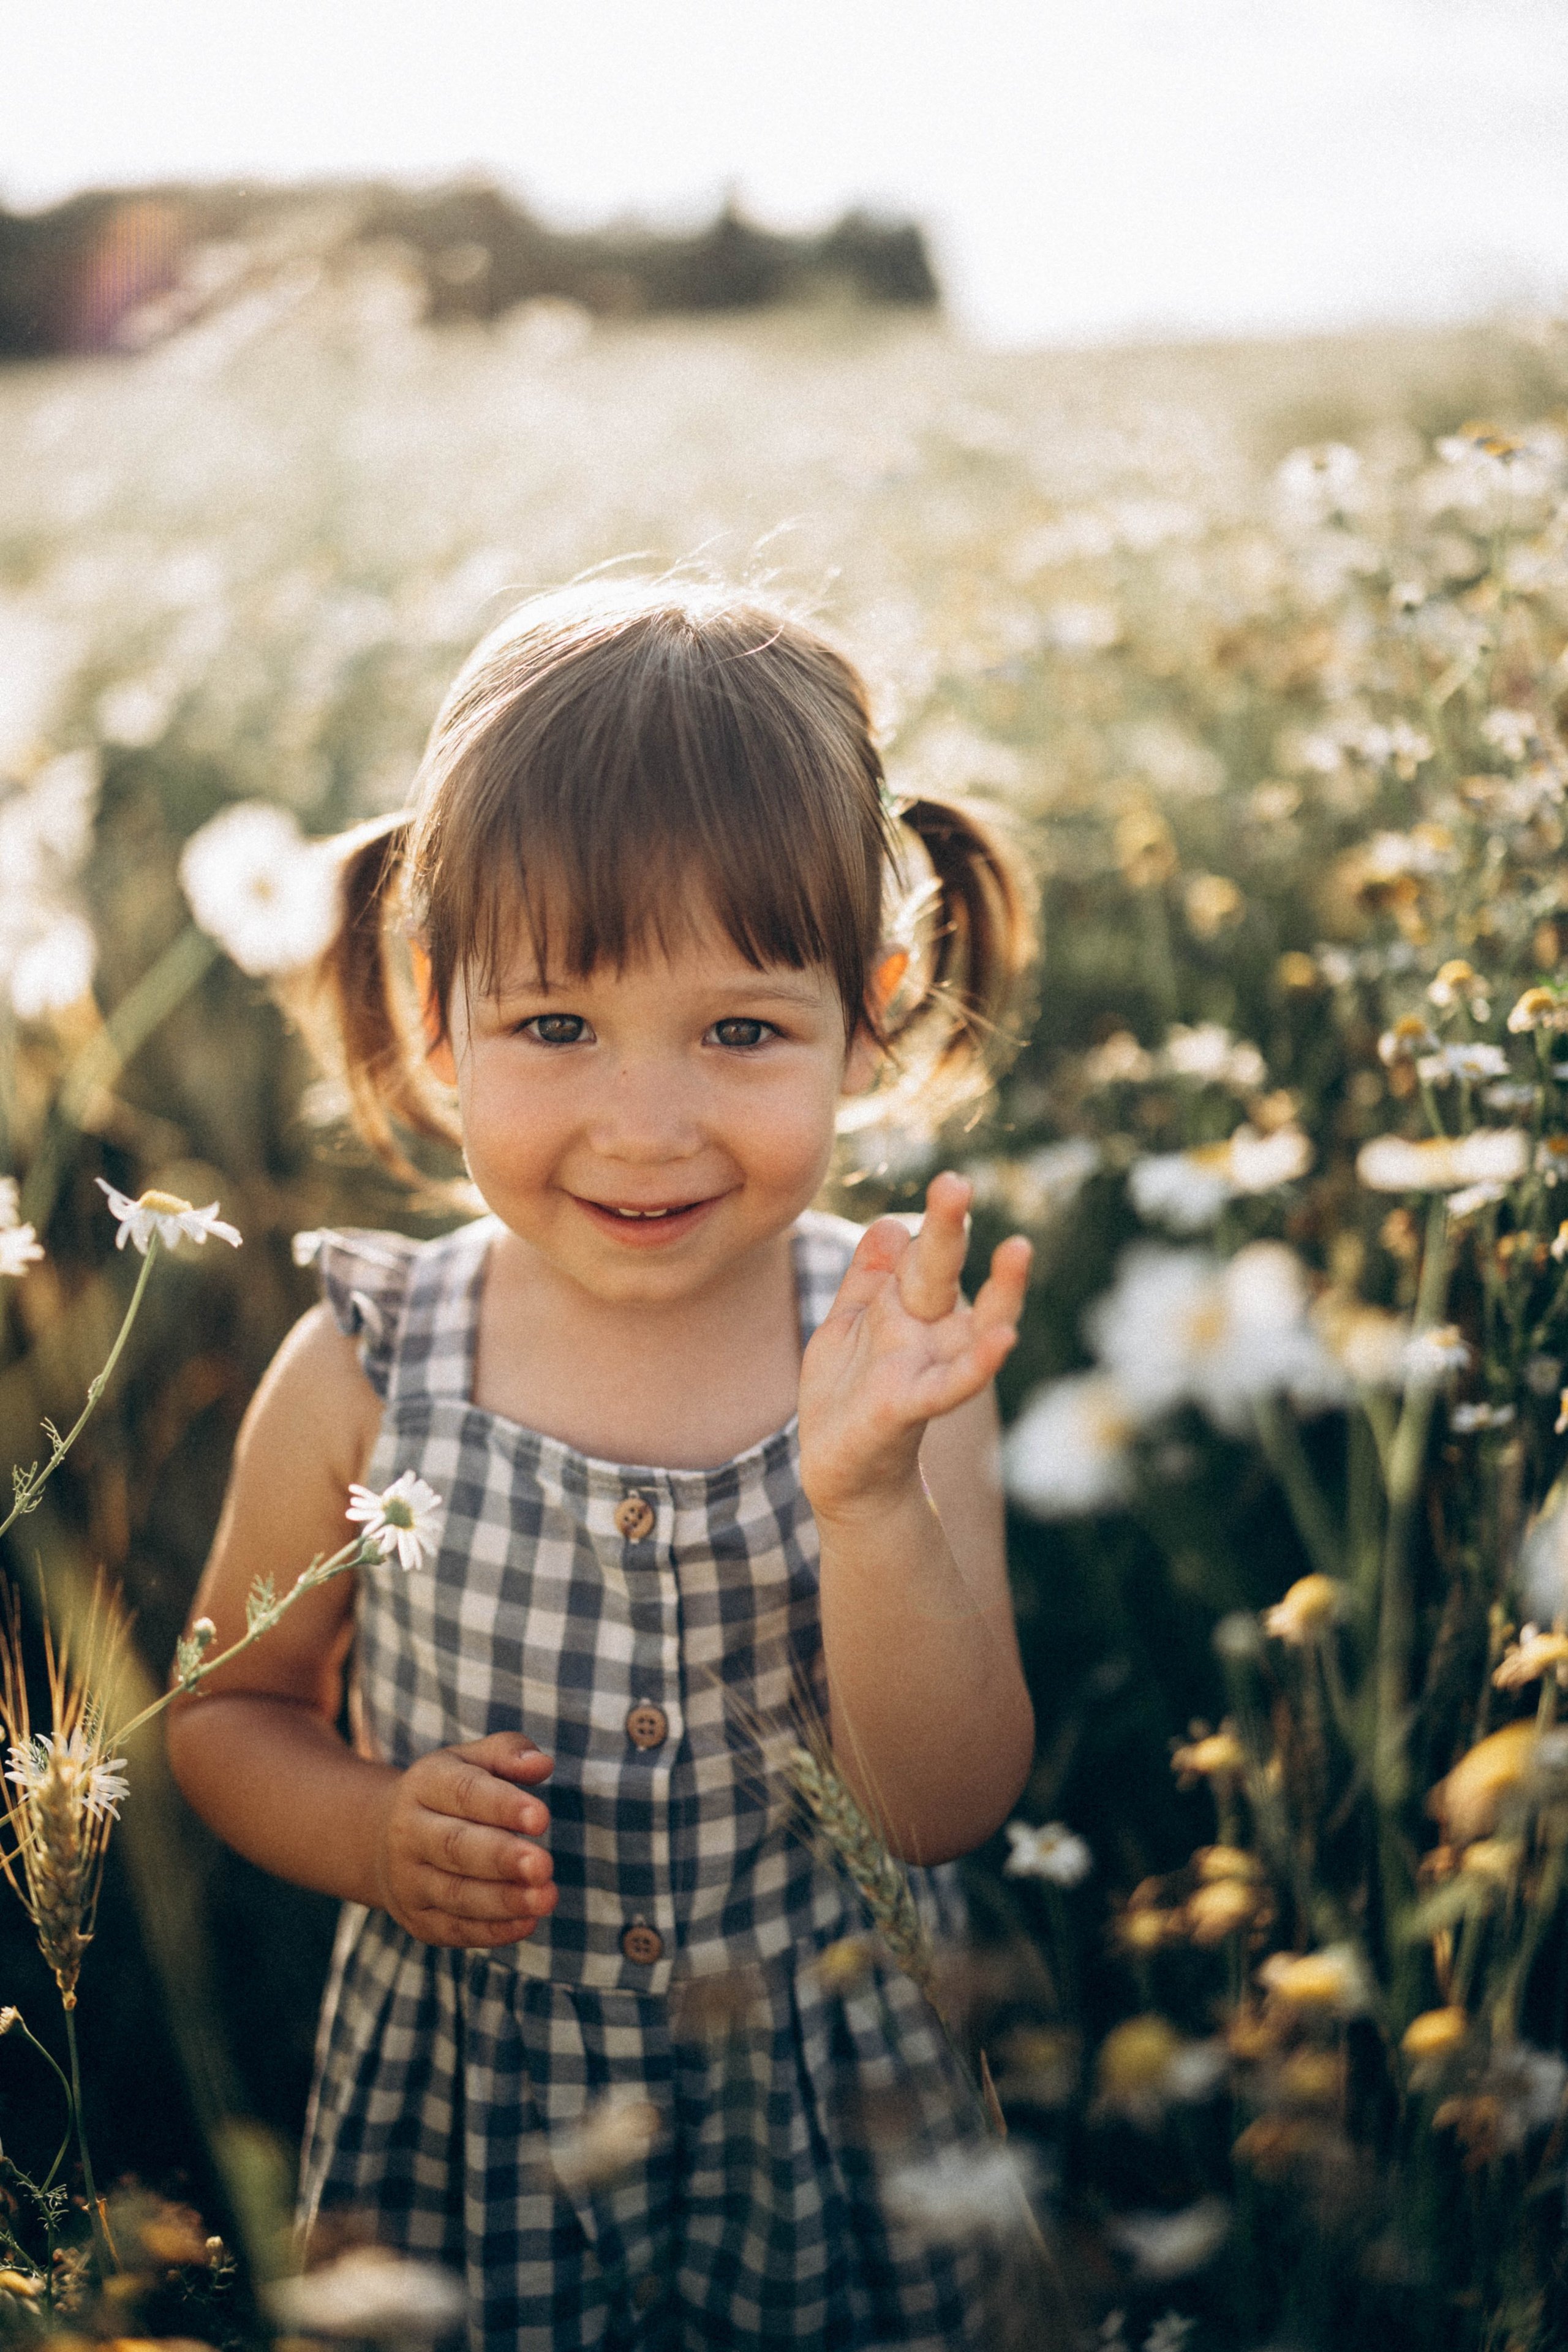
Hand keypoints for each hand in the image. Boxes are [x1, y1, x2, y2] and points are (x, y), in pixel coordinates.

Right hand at [372, 1732, 557, 1947]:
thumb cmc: (446, 1793)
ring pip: (455, 1894)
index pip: (464, 1793)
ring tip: (546, 1897)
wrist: (380, 1839)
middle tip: (543, 1865)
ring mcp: (408, 1881)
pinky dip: (492, 1931)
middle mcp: (407, 1833)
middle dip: (501, 1858)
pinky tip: (528, 1922)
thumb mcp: (469, 1761)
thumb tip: (542, 1765)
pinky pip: (454, 1930)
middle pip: (455, 1847)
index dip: (503, 1806)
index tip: (542, 1818)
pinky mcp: (417, 1920)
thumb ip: (507, 1753)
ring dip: (503, 1900)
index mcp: (424, 1785)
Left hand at [799, 1171, 1030, 1521]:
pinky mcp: (913, 1404)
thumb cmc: (846, 1393)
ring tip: (1020, 1249)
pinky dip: (978, 1364)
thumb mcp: (846, 1323)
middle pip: (942, 1271)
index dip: (934, 1222)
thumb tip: (892, 1222)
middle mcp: (926, 1329)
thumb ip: (869, 1276)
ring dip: (1000, 1291)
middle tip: (956, 1181)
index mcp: (905, 1304)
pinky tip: (1004, 1341)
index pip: (923, 1252)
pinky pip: (952, 1384)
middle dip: (950, 1226)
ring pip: (973, 1325)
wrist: (838, 1469)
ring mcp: (924, 1366)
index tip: (950, 1182)